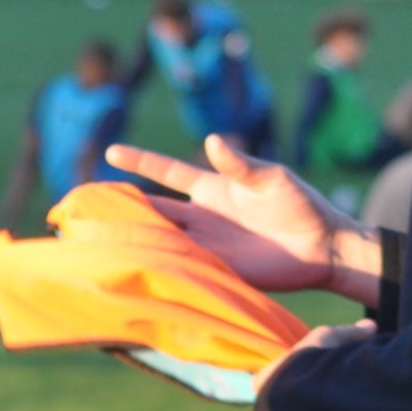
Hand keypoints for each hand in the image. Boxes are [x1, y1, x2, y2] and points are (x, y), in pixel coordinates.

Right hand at [108, 136, 378, 302]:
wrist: (323, 247)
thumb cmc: (300, 204)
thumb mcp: (271, 178)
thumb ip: (240, 164)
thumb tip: (212, 139)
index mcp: (211, 188)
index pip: (167, 172)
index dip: (140, 162)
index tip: (111, 151)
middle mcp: (202, 217)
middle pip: (154, 209)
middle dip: (124, 205)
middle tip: (88, 203)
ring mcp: (207, 246)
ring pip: (161, 240)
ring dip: (136, 238)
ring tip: (101, 237)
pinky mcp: (217, 271)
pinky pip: (183, 269)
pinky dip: (161, 268)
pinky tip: (138, 268)